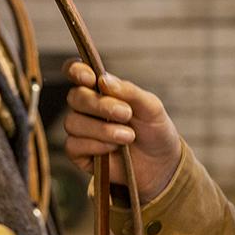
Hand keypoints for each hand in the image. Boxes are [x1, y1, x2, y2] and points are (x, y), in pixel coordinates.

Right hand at [62, 60, 181, 202]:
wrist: (161, 163)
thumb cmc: (154, 130)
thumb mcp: (150, 106)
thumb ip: (128, 91)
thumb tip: (103, 80)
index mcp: (101, 89)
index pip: (76, 72)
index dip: (76, 71)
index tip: (90, 78)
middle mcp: (87, 107)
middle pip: (75, 97)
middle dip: (100, 105)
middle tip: (126, 114)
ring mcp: (81, 130)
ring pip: (73, 122)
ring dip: (102, 129)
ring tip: (128, 136)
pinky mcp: (79, 153)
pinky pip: (73, 145)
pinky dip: (95, 145)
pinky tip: (113, 149)